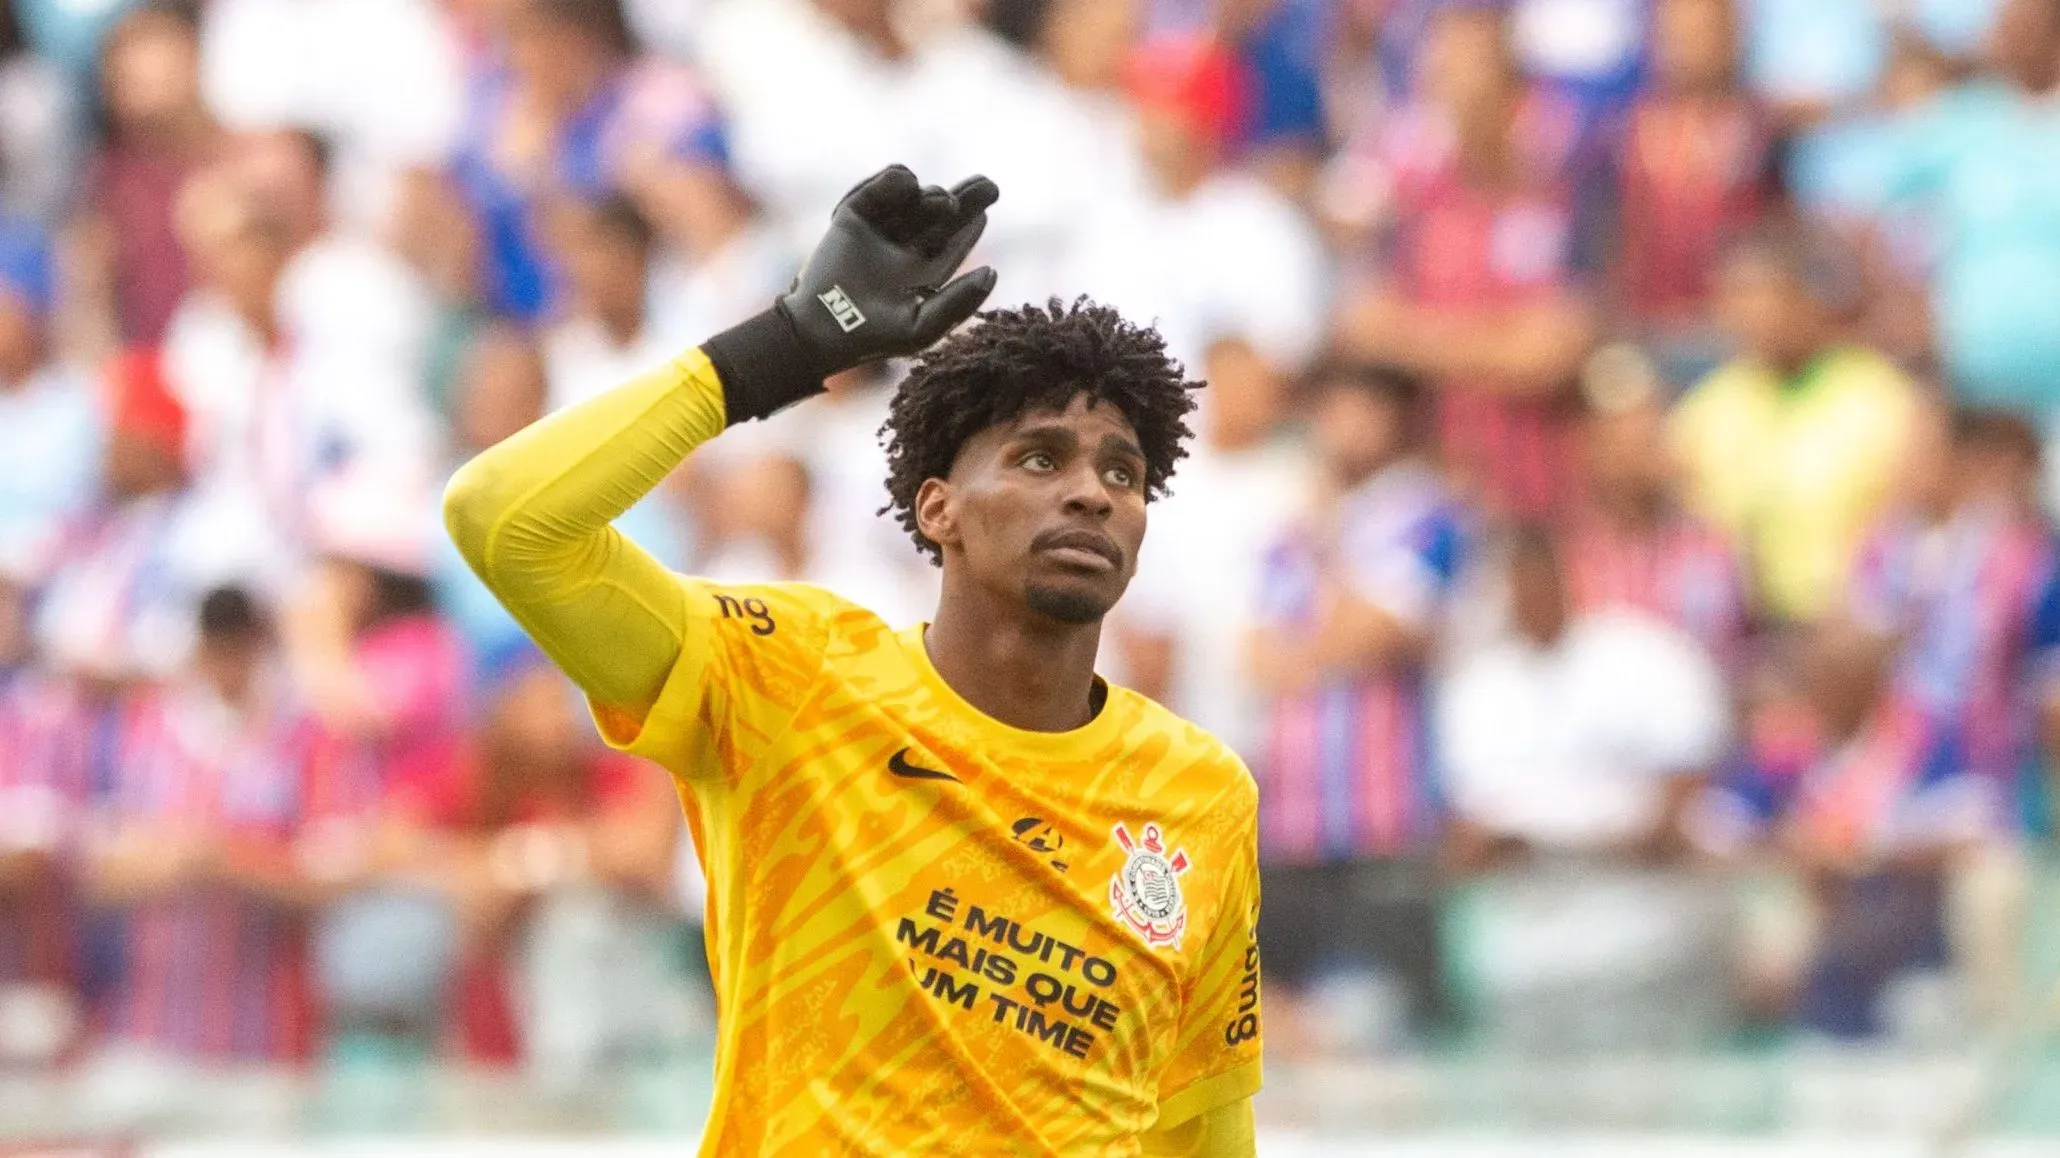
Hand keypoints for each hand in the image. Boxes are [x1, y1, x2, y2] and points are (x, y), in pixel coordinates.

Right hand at [705, 164, 999, 422]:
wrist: (820, 328)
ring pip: (914, 199)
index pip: (953, 243)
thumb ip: (959, 303)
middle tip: (991, 185)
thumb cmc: (873, 338)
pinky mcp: (852, 217)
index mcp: (923, 275)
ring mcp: (879, 231)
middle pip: (942, 216)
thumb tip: (992, 272)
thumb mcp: (923, 327)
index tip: (987, 211)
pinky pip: (880, 189)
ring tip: (941, 202)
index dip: (971, 225)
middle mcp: (903, 250)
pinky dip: (896, 181)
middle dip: (967, 198)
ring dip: (932, 196)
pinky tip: (907, 183)